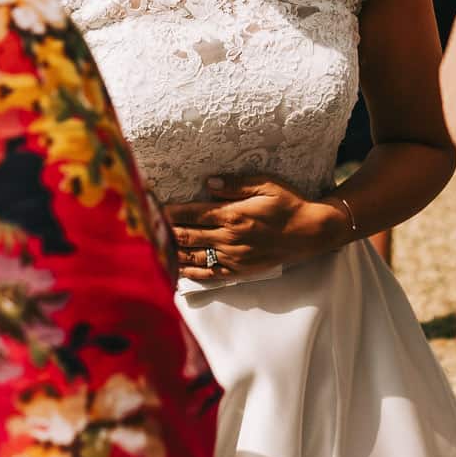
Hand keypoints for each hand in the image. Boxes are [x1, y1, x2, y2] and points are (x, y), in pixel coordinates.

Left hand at [165, 173, 348, 281]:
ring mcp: (234, 257)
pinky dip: (190, 272)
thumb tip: (210, 182)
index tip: (152, 206)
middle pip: (187, 236)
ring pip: (194, 256)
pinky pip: (209, 274)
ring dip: (171, 252)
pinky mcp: (239, 270)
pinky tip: (176, 269)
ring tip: (152, 247)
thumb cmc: (288, 204)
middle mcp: (230, 238)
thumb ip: (236, 184)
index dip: (170, 211)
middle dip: (163, 231)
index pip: (193, 213)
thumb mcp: (266, 184)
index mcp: (234, 215)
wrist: (310, 233)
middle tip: (144, 226)